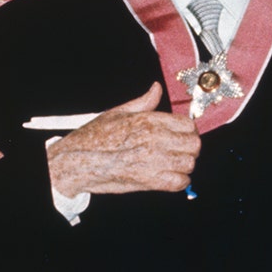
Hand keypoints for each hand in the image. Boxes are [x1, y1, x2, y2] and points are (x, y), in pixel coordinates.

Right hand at [47, 84, 199, 196]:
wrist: (78, 162)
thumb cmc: (94, 137)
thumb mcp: (118, 112)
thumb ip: (143, 102)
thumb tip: (156, 88)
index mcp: (148, 121)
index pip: (187, 125)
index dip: (188, 130)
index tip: (183, 133)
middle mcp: (154, 140)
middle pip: (193, 144)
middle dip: (190, 146)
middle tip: (181, 148)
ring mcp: (153, 161)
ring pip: (189, 163)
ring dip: (184, 164)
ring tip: (174, 162)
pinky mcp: (148, 181)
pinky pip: (179, 182)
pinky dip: (179, 181)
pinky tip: (171, 176)